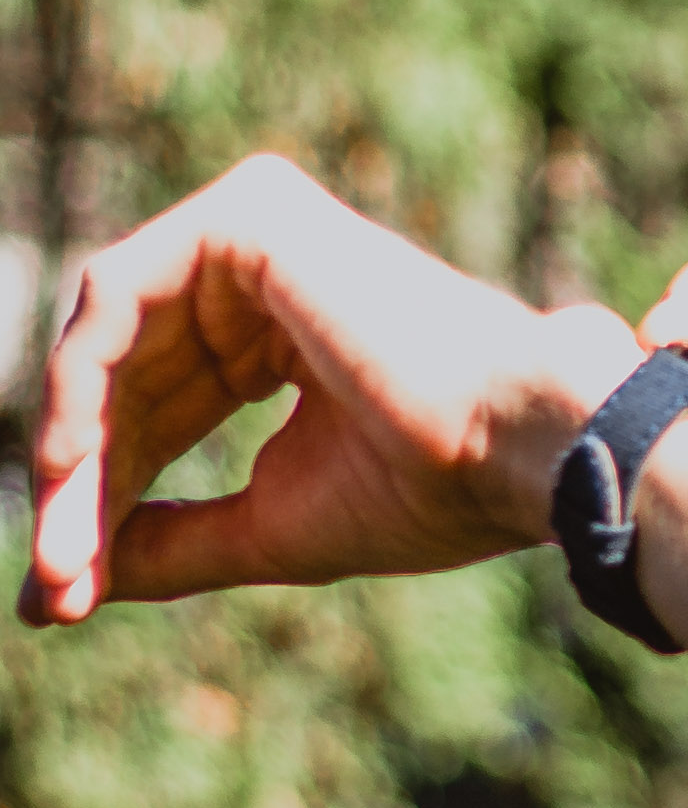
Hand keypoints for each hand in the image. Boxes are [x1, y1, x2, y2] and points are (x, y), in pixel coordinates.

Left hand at [25, 155, 637, 626]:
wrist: (510, 447)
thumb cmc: (426, 489)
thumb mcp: (269, 527)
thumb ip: (174, 542)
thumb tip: (66, 586)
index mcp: (289, 329)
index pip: (167, 401)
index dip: (110, 492)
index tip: (69, 591)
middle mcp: (270, 269)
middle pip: (128, 371)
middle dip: (81, 480)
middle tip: (57, 583)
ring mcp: (261, 232)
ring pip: (109, 334)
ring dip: (72, 445)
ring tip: (68, 548)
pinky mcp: (250, 215)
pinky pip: (116, 294)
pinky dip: (79, 385)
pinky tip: (76, 464)